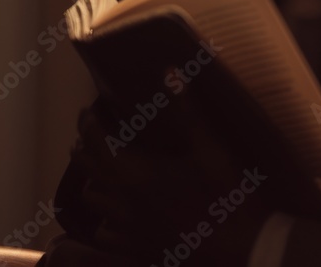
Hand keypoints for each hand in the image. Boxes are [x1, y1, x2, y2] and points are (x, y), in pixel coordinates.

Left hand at [69, 90, 271, 265]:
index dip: (88, 124)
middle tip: (86, 136)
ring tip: (99, 171)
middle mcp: (123, 201)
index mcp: (136, 173)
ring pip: (94, 201)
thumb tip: (170, 72)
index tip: (86, 110)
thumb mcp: (208, 148)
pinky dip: (105, 218)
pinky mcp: (137, 248)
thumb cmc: (223, 194)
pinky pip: (105, 232)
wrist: (236, 246)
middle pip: (90, 170)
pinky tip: (114, 215)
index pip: (98, 142)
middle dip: (85, 149)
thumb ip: (186, 110)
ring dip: (93, 181)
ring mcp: (128, 228)